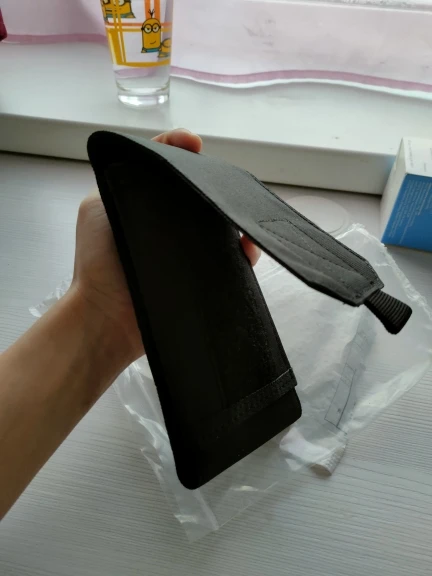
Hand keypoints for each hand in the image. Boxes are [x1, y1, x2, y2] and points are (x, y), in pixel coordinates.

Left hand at [72, 129, 260, 369]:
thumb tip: (159, 163)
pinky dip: (244, 252)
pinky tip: (246, 247)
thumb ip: (122, 180)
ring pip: (222, 226)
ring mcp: (189, 251)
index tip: (194, 143)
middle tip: (225, 183)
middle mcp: (169, 224)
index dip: (182, 150)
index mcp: (144, 202)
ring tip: (242, 215)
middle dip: (216, 185)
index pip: (168, 167)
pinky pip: (232, 260)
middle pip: (201, 194)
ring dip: (234, 219)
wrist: (107, 317)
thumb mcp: (98, 206)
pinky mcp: (204, 277)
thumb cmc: (98, 261)